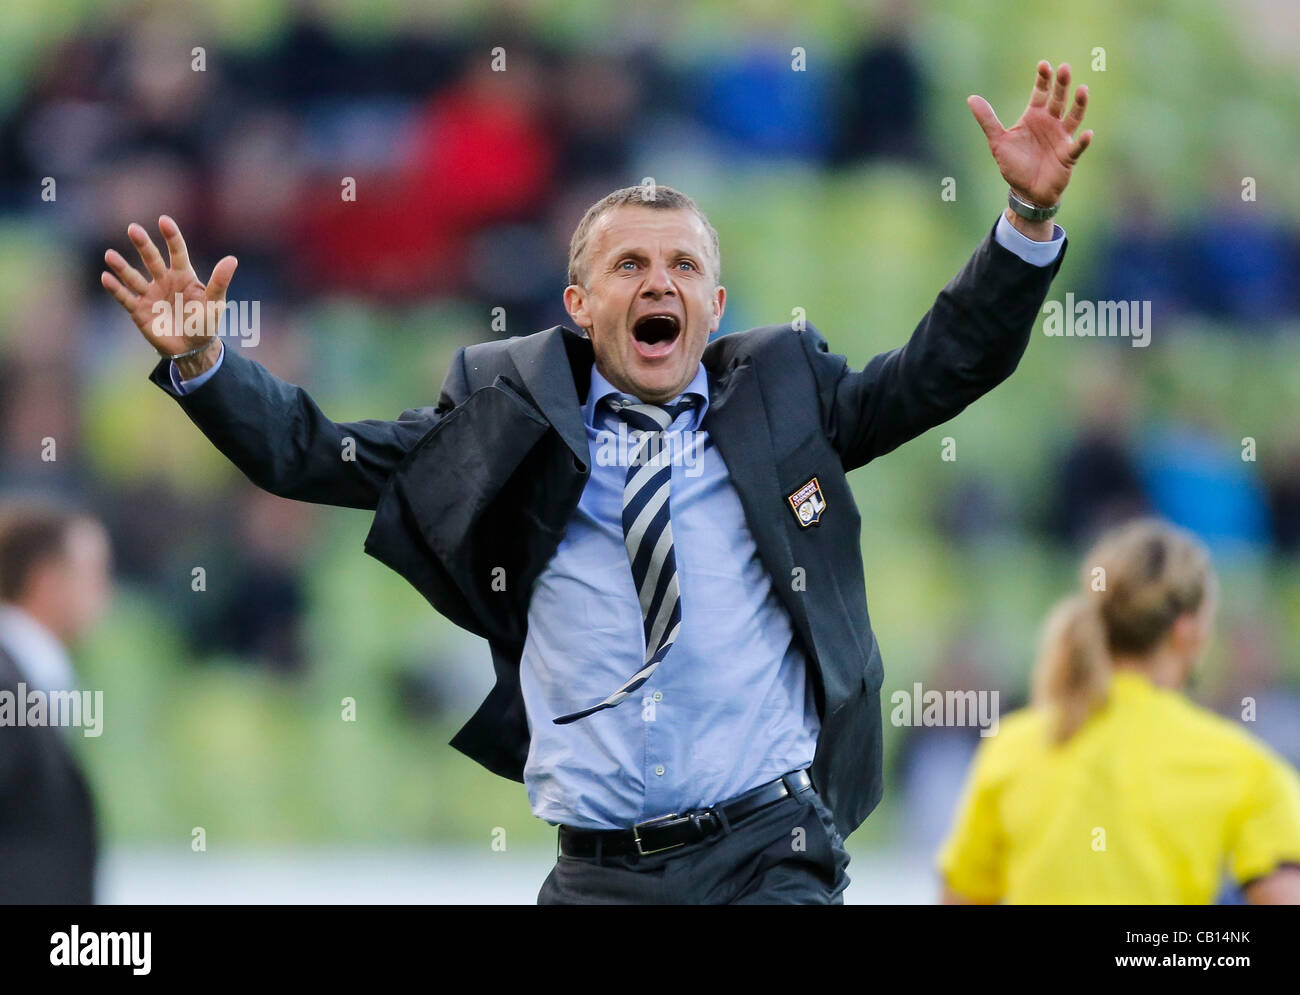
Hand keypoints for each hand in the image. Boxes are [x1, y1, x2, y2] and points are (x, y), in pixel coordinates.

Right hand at [101, 216, 237, 363]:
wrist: (192, 349)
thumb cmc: (205, 323)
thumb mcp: (215, 303)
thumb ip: (220, 282)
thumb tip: (232, 259)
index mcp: (183, 276)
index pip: (177, 252)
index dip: (171, 237)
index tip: (164, 221)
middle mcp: (164, 281)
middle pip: (152, 259)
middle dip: (143, 245)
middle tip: (133, 229)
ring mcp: (150, 294)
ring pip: (134, 277)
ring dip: (122, 266)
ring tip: (110, 255)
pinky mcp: (139, 310)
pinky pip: (125, 297)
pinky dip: (116, 288)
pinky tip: (106, 278)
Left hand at [967, 60, 1091, 207]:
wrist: (1026, 191)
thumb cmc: (1014, 164)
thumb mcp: (997, 141)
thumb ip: (987, 120)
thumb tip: (971, 98)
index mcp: (1034, 116)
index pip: (1040, 92)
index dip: (1043, 79)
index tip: (1044, 64)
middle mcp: (1051, 122)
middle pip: (1058, 99)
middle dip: (1061, 85)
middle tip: (1064, 68)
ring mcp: (1061, 137)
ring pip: (1073, 117)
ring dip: (1078, 104)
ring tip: (1082, 90)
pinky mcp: (1068, 155)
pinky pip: (1077, 147)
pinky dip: (1082, 141)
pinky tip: (1087, 134)